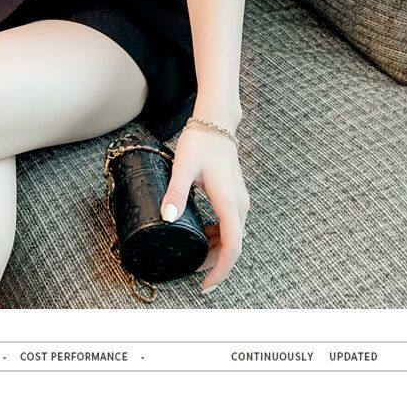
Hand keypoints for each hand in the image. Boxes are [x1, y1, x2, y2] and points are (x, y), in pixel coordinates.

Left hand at [160, 125, 249, 292]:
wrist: (216, 122)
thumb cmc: (201, 143)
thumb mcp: (183, 167)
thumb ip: (175, 193)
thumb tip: (167, 218)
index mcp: (228, 201)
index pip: (232, 246)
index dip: (221, 270)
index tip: (205, 284)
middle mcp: (239, 204)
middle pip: (232, 245)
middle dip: (214, 263)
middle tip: (191, 271)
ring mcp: (239, 200)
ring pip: (232, 236)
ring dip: (215, 250)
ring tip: (193, 255)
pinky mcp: (235, 196)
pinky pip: (230, 225)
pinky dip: (218, 236)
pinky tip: (202, 235)